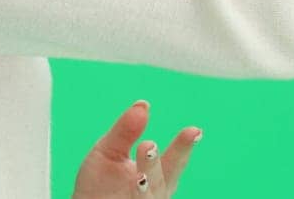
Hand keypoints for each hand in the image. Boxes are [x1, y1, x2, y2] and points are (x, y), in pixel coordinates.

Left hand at [71, 100, 201, 197]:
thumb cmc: (98, 184)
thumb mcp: (109, 150)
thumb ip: (125, 130)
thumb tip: (143, 104)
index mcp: (156, 175)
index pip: (174, 160)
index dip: (184, 146)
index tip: (194, 130)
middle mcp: (154, 193)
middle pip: (162, 179)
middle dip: (155, 163)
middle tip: (148, 145)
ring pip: (149, 196)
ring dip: (145, 183)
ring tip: (139, 174)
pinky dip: (139, 197)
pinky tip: (135, 186)